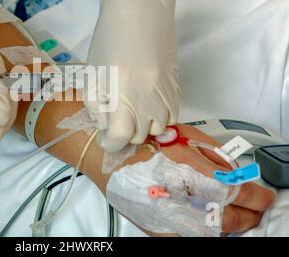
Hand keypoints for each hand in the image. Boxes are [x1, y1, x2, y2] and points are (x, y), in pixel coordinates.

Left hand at [85, 0, 179, 151]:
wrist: (140, 11)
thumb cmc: (110, 39)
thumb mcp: (94, 73)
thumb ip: (96, 106)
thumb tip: (105, 129)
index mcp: (122, 91)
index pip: (120, 136)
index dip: (111, 143)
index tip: (106, 139)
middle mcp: (148, 97)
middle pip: (140, 135)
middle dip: (125, 135)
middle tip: (115, 123)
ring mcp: (166, 92)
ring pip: (159, 129)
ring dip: (143, 128)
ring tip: (132, 116)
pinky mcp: (176, 86)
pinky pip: (172, 116)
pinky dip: (159, 119)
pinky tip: (147, 108)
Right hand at [148, 125, 274, 234]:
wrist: (108, 156)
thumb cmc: (146, 142)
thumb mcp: (187, 138)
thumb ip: (215, 158)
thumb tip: (236, 177)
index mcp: (191, 177)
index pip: (236, 194)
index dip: (256, 197)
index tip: (264, 197)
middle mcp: (179, 202)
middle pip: (228, 220)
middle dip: (247, 215)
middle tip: (254, 208)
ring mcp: (167, 221)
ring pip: (211, 233)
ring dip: (226, 224)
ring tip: (231, 212)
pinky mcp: (157, 230)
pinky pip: (190, 235)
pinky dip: (202, 228)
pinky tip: (202, 217)